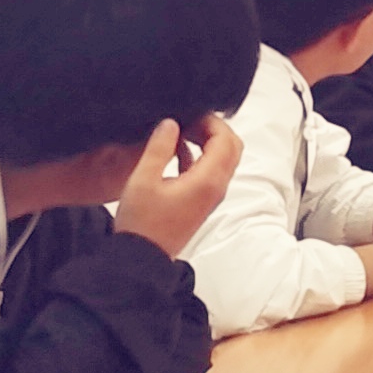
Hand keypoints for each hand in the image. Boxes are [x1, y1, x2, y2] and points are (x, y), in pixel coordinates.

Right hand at [108, 115, 242, 263]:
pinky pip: (210, 172)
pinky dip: (200, 157)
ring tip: (180, 132)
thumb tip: (171, 123)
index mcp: (208, 180)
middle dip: (214, 129)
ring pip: (222, 160)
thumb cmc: (140, 223)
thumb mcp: (143, 180)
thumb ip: (159, 148)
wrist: (141, 259)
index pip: (225, 140)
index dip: (211, 121)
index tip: (190, 113)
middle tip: (188, 120)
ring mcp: (211, 196)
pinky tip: (174, 152)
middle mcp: (216, 188)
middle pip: (231, 148)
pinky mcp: (202, 202)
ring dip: (207, 142)